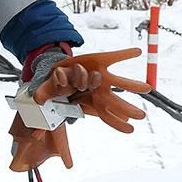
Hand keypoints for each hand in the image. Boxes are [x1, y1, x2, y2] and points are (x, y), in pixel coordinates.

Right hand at [31, 50, 150, 132]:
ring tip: (148, 88)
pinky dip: (125, 54)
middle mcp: (100, 90)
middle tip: (142, 116)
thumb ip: (44, 97)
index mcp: (90, 101)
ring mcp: (103, 76)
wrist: (62, 66)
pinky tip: (137, 51)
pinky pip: (115, 58)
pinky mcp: (101, 60)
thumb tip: (33, 113)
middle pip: (116, 102)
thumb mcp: (50, 92)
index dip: (117, 123)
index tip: (131, 130)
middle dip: (128, 109)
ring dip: (134, 85)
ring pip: (120, 81)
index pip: (105, 115)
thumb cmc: (59, 86)